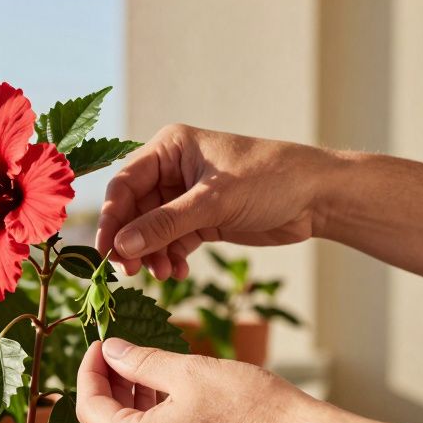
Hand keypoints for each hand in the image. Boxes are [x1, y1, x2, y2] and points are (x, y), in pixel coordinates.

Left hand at [74, 338, 313, 422]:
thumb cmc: (251, 408)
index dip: (90, 372)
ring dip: (128, 410)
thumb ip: (140, 362)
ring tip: (146, 373)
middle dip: (106, 390)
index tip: (102, 344)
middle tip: (119, 356)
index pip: (89, 409)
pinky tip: (169, 401)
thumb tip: (111, 351)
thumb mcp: (188, 372)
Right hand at [96, 125, 336, 277]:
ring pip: (152, 230)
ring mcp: (186, 196)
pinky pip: (173, 241)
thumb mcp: (213, 201)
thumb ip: (165, 224)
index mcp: (170, 148)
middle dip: (133, 241)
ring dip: (152, 254)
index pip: (124, 183)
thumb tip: (121, 246)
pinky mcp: (202, 219)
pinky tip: (178, 273)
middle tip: (132, 271)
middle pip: (134, 210)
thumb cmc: (270, 180)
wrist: (317, 196)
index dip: (111, 218)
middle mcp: (173, 169)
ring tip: (162, 275)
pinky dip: (171, 258)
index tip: (105, 252)